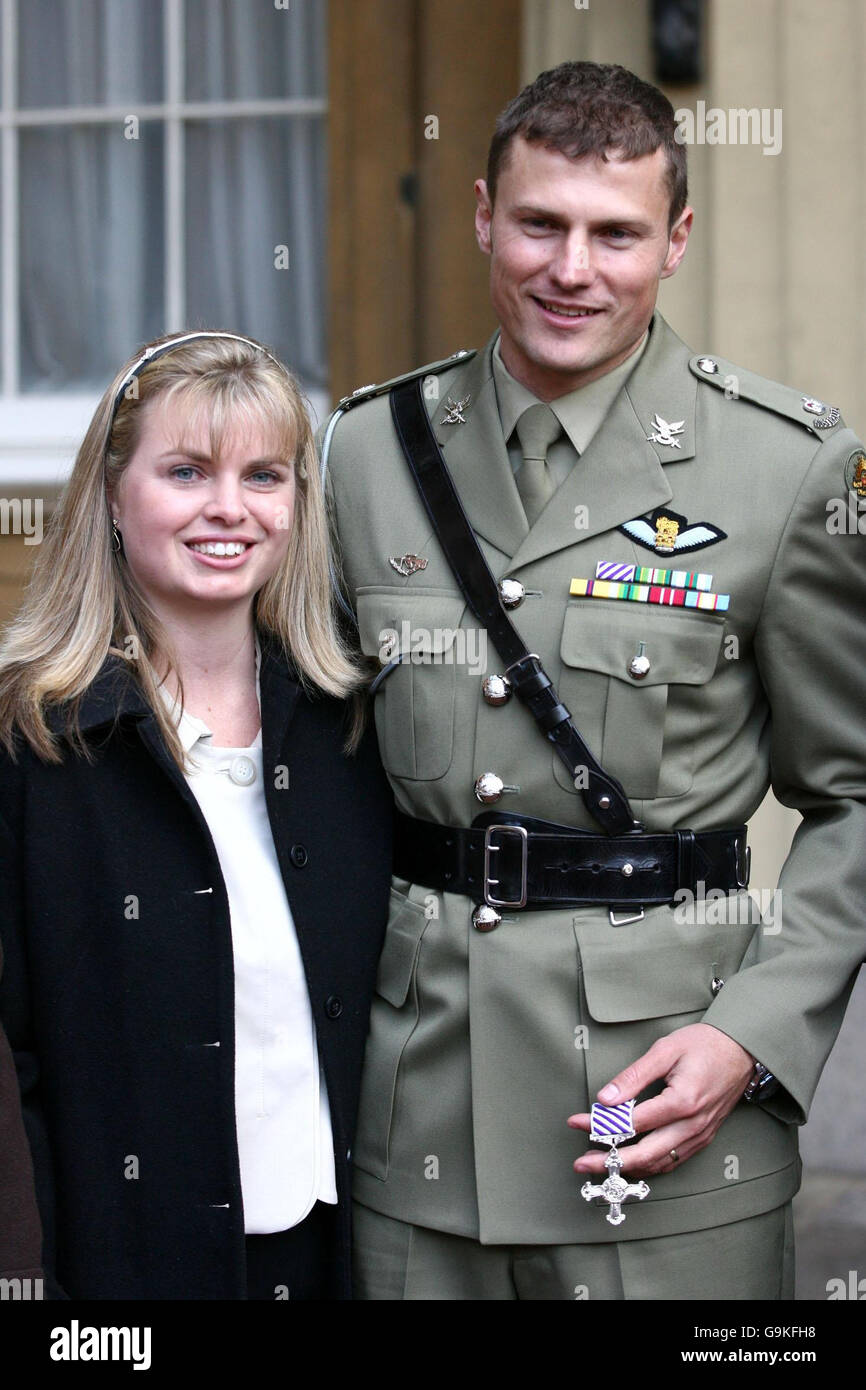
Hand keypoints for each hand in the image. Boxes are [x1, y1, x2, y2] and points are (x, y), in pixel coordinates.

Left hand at [567, 1023, 754, 1177]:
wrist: (741, 1050)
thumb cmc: (704, 1045)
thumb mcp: (665, 1050)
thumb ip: (633, 1076)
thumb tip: (605, 1099)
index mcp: (682, 1102)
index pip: (632, 1122)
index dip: (601, 1126)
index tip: (577, 1122)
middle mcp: (692, 1125)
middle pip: (645, 1154)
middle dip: (610, 1162)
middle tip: (582, 1162)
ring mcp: (700, 1135)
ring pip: (659, 1164)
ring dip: (628, 1168)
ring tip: (600, 1166)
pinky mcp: (703, 1138)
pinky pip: (673, 1160)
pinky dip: (649, 1166)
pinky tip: (631, 1163)